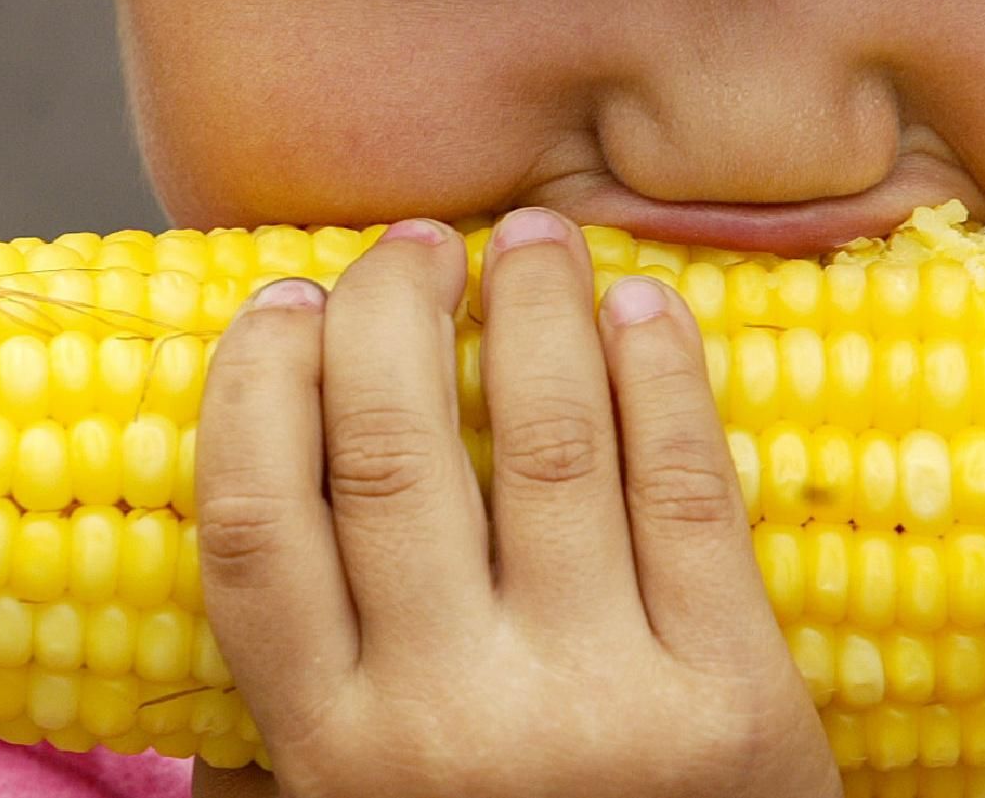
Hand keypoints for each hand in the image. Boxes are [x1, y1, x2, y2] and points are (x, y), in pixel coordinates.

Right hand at [188, 211, 840, 797]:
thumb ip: (306, 695)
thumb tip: (249, 491)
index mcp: (332, 755)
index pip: (255, 526)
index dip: (256, 387)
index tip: (279, 300)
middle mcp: (448, 722)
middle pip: (390, 454)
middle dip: (388, 314)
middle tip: (406, 246)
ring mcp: (599, 703)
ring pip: (549, 445)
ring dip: (532, 310)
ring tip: (533, 238)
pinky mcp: (735, 697)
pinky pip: (687, 491)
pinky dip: (662, 379)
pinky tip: (643, 311)